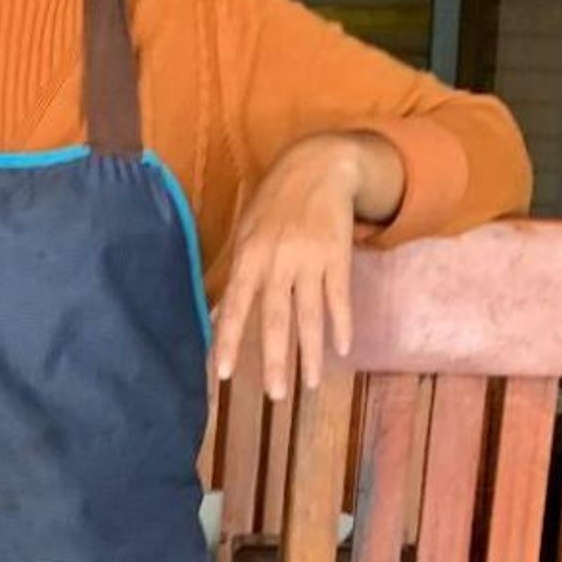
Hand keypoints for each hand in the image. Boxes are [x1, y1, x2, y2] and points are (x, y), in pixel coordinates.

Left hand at [209, 133, 378, 407]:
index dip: (228, 342)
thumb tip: (219, 314)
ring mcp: (311, 259)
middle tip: (276, 396)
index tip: (224, 376)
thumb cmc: (275, 203)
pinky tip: (342, 349)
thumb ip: (238, 273)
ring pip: (310, 315)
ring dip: (310, 353)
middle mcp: (278, 261)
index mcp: (250, 257)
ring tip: (309, 385)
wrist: (320, 165)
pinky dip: (341, 324)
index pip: (236, 307)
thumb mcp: (247, 230)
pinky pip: (338, 297)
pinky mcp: (338, 255)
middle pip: (275, 319)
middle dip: (274, 360)